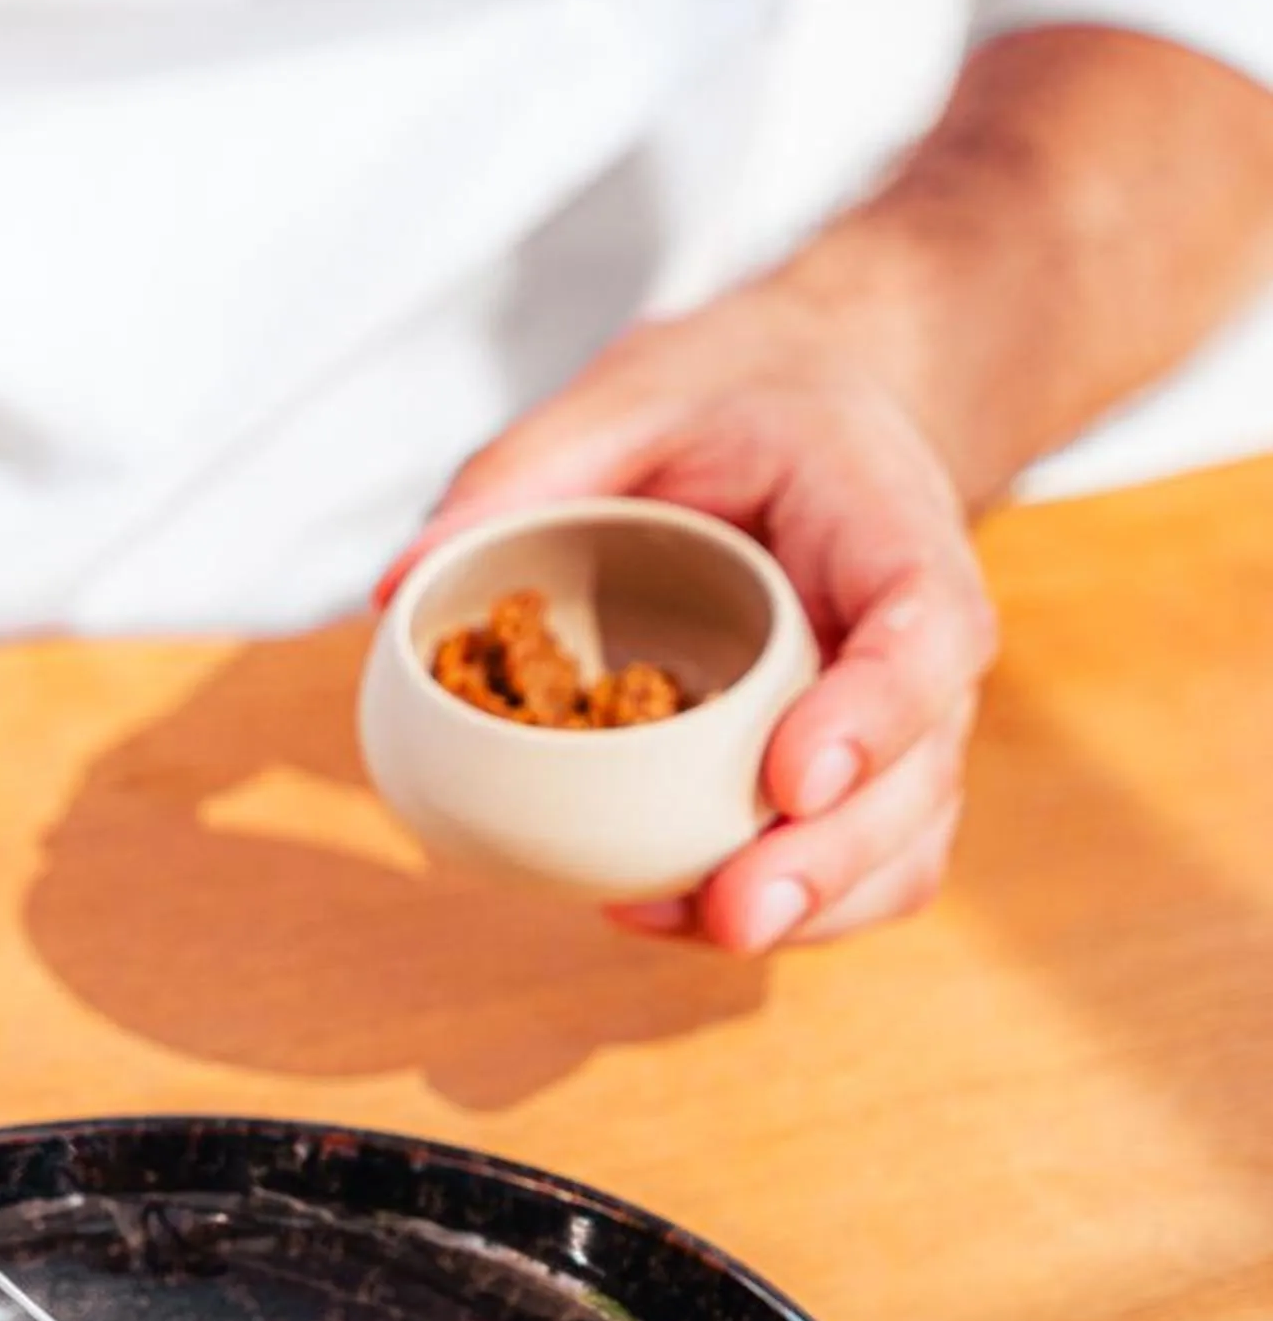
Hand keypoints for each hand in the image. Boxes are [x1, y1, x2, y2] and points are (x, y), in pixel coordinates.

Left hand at [379, 289, 998, 950]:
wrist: (821, 410)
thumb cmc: (734, 400)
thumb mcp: (634, 392)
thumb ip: (529, 470)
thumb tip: (396, 589)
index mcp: (886, 522)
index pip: (925, 622)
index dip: (876, 710)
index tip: (790, 775)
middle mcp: (917, 639)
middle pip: (920, 769)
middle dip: (834, 857)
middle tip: (734, 914)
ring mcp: (901, 720)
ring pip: (902, 843)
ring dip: (812, 909)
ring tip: (693, 929)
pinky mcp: (862, 774)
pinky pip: (859, 868)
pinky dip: (786, 910)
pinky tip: (666, 913)